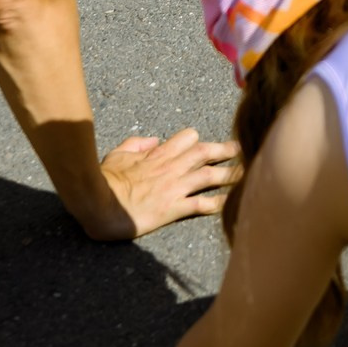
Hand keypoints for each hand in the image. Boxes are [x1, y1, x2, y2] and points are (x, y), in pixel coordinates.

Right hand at [77, 128, 239, 239]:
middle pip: (205, 153)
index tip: (205, 145)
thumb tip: (154, 140)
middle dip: (225, 151)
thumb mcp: (118, 154)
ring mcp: (174, 187)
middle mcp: (171, 167)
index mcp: (158, 154)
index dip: (197, 140)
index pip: (188, 138)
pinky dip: (217, 204)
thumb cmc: (105, 180)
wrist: (100, 204)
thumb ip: (137, 143)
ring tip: (247, 174)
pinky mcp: (174, 208)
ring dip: (230, 175)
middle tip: (242, 150)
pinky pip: (201, 205)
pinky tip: (230, 204)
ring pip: (209, 176)